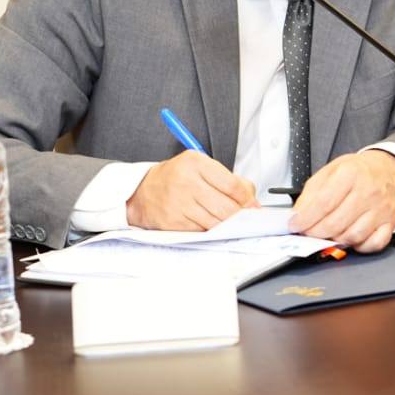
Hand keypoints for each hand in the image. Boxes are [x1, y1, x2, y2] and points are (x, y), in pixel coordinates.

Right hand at [127, 151, 257, 229]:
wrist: (141, 191)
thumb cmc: (177, 178)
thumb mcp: (202, 167)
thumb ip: (229, 179)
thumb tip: (252, 200)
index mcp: (195, 163)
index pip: (233, 185)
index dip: (247, 199)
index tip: (252, 205)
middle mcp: (185, 182)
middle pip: (227, 207)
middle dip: (240, 215)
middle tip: (245, 217)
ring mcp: (178, 203)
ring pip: (217, 222)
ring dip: (227, 225)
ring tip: (227, 220)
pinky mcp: (173, 222)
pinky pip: (203, 231)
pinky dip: (211, 230)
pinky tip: (209, 223)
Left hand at [290, 149, 394, 252]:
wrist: (386, 170)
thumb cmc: (357, 172)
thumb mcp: (329, 171)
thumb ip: (311, 193)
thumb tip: (298, 215)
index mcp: (350, 174)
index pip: (323, 203)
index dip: (305, 219)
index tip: (295, 225)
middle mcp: (368, 192)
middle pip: (335, 224)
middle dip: (315, 233)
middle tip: (308, 232)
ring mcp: (381, 209)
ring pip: (352, 237)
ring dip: (335, 240)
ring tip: (328, 233)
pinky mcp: (390, 223)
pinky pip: (373, 244)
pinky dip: (359, 246)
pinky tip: (350, 238)